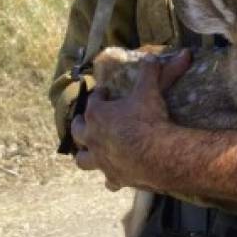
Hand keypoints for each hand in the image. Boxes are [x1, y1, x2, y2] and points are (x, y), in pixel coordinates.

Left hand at [72, 51, 191, 190]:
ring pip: (83, 160)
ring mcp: (101, 161)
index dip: (100, 96)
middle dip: (81, 125)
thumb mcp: (149, 91)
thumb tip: (155, 55)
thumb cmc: (149, 120)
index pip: (94, 101)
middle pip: (78, 131)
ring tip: (91, 152)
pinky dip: (111, 178)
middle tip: (88, 122)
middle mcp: (93, 138)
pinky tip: (115, 177)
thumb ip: (150, 72)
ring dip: (85, 155)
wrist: (159, 154)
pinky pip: (108, 181)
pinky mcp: (114, 177)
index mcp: (97, 115)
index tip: (106, 93)